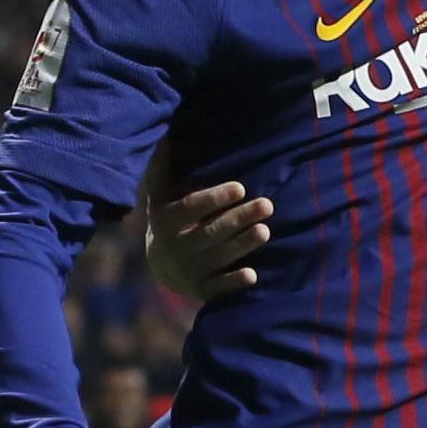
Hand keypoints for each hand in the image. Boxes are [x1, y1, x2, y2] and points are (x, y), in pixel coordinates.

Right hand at [145, 180, 272, 298]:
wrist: (159, 266)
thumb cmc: (170, 219)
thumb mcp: (161, 195)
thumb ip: (163, 169)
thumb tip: (166, 137)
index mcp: (164, 220)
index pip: (190, 208)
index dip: (215, 198)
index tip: (240, 187)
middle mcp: (172, 247)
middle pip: (209, 232)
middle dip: (238, 218)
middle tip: (267, 204)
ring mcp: (185, 271)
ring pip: (217, 257)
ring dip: (242, 244)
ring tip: (265, 230)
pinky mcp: (198, 290)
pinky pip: (217, 288)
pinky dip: (233, 282)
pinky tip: (253, 274)